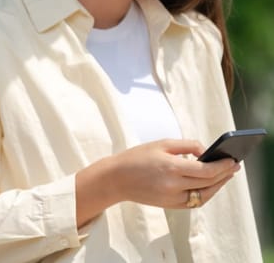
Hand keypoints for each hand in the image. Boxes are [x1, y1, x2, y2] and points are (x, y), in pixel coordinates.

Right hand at [108, 139, 239, 208]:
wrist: (115, 179)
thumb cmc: (136, 158)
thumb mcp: (161, 144)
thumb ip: (187, 145)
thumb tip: (206, 151)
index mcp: (171, 167)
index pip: (206, 170)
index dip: (223, 166)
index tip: (232, 160)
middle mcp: (173, 185)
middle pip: (208, 182)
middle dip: (224, 174)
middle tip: (234, 166)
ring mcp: (171, 198)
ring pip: (204, 195)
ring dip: (218, 186)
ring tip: (225, 176)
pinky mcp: (169, 205)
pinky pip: (194, 202)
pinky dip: (205, 194)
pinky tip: (210, 185)